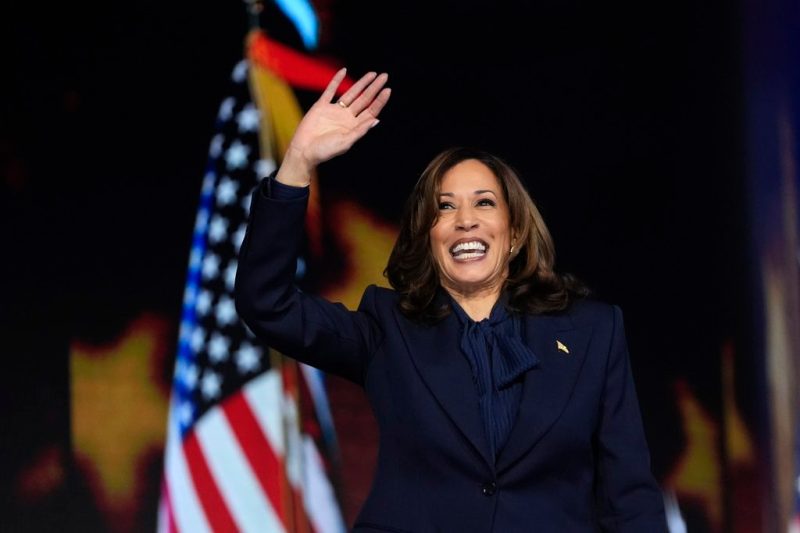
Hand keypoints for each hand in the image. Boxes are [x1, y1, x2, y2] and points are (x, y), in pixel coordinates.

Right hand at [276, 69, 390, 186]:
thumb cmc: (325, 151)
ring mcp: (334, 110)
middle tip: (385, 76)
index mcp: (354, 127)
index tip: (387, 90)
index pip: (371, 111)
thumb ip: (360, 131)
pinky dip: (336, 80)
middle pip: (364, 100)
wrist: (304, 151)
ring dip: (361, 83)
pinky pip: (330, 90)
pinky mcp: (321, 106)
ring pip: (351, 93)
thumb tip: (376, 120)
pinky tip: (344, 71)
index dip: (380, 101)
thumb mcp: (345, 142)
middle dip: (374, 88)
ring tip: (373, 74)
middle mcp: (346, 117)